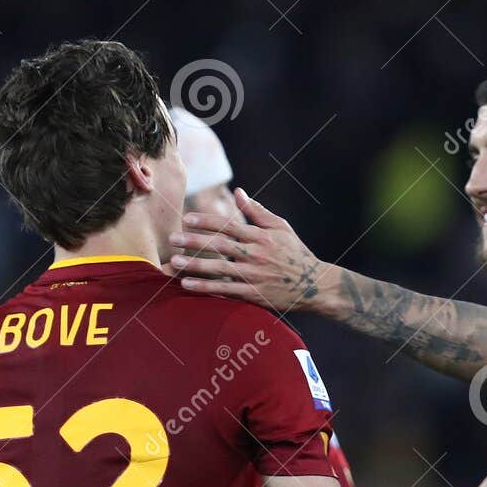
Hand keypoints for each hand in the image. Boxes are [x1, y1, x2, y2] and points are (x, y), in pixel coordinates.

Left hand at [169, 189, 329, 311]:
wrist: (314, 285)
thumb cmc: (295, 253)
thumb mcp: (280, 228)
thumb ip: (257, 211)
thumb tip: (238, 192)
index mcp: (261, 236)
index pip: (229, 225)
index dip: (206, 221)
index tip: (186, 219)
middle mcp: (256, 254)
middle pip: (220, 245)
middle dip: (194, 242)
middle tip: (172, 239)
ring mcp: (254, 275)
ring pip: (219, 269)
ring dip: (195, 265)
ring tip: (174, 262)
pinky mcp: (254, 294)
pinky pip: (225, 290)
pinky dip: (206, 287)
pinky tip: (188, 285)